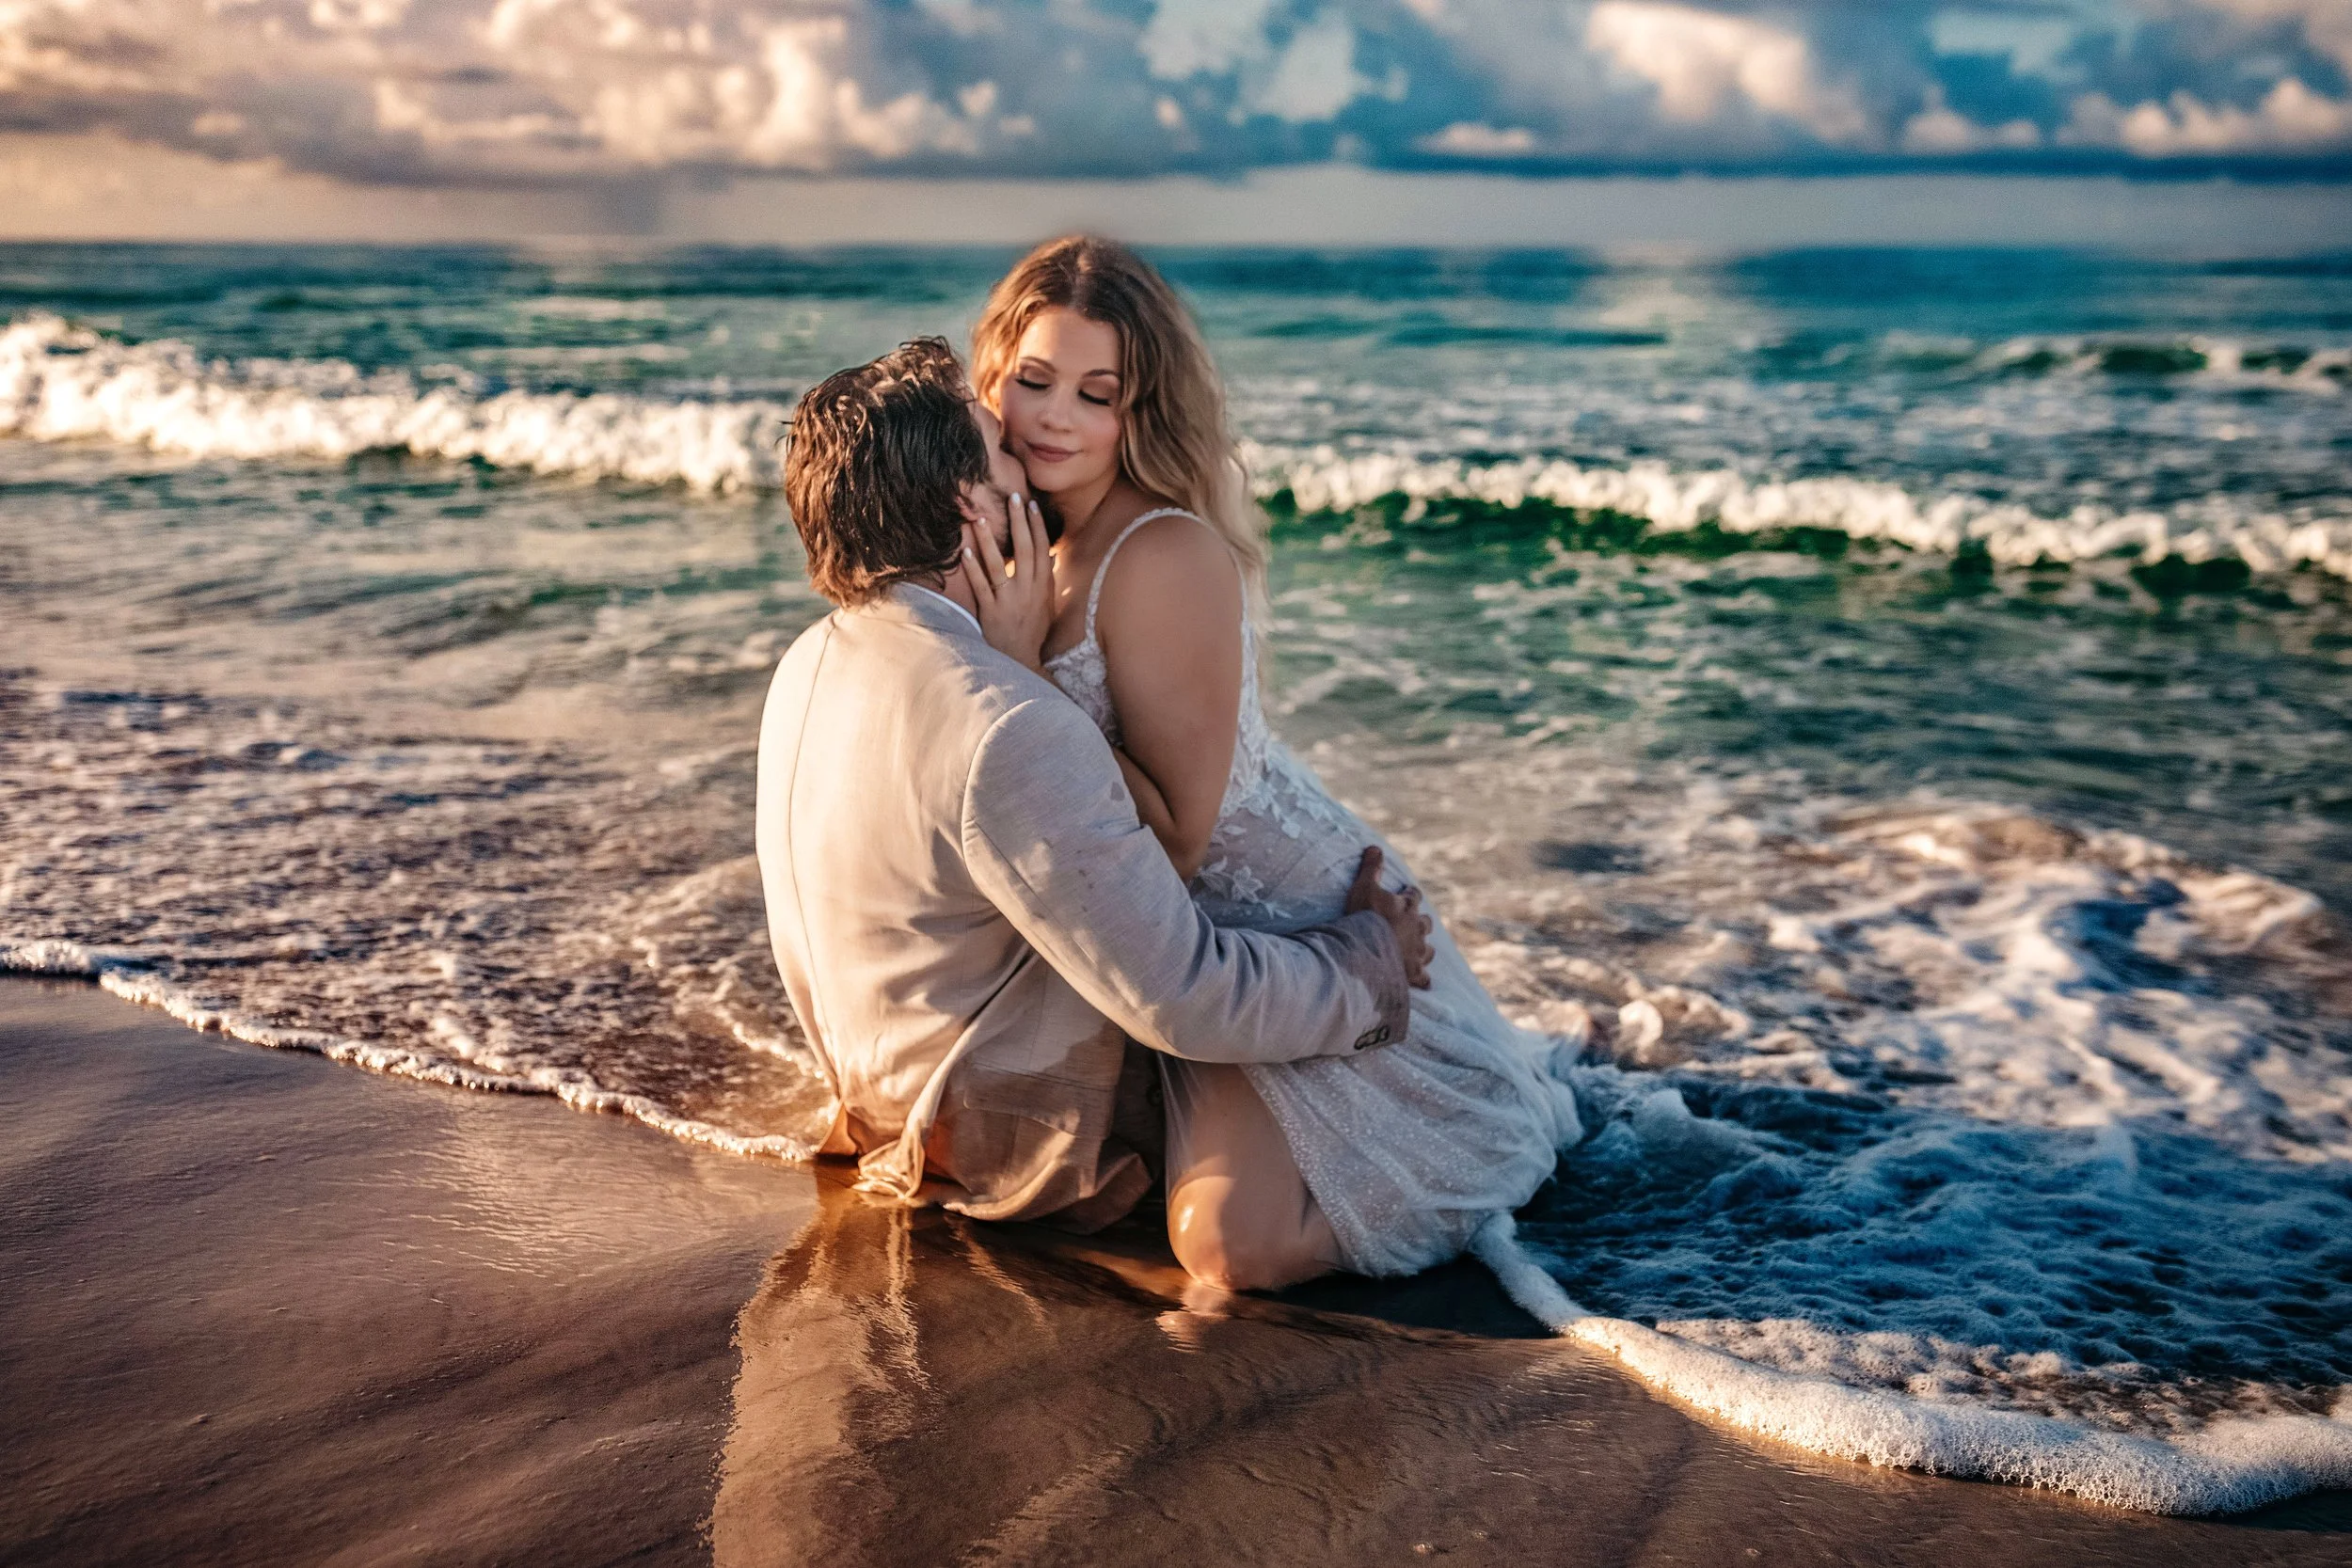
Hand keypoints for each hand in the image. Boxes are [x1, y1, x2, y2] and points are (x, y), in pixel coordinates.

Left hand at [959, 490, 1054, 672]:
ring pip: (999, 565)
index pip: (1042, 549)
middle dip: (1019, 522)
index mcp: (1043, 587)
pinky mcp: (991, 612)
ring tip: (981, 518)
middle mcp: (1028, 591)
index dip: (1037, 525)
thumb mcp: (1046, 604)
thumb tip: (1049, 553)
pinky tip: (965, 552)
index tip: (1031, 504)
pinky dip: (973, 569)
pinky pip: (981, 586)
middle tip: (1013, 497)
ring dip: (990, 541)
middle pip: (1025, 550)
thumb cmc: (1032, 631)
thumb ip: (1046, 578)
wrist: (1021, 661)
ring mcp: (1009, 601)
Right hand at [1345, 847, 1432, 989]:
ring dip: (1423, 949)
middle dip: (1420, 923)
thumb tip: (1374, 847)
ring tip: (1416, 951)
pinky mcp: (1414, 973)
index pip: (1413, 896)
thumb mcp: (1364, 887)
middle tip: (1411, 924)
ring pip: (1428, 950)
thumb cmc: (1364, 918)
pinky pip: (1423, 978)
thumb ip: (1370, 868)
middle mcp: (1417, 929)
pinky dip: (1422, 979)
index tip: (1405, 895)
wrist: (1368, 951)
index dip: (1409, 895)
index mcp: (1407, 907)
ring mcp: (1417, 952)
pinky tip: (1421, 981)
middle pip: (1425, 923)